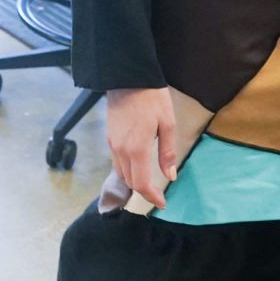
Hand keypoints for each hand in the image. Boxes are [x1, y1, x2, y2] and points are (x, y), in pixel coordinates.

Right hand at [105, 87, 177, 208]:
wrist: (127, 77)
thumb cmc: (151, 98)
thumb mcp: (168, 124)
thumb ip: (167, 153)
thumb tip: (169, 176)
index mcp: (137, 149)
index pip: (141, 183)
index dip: (151, 197)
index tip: (162, 203)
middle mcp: (121, 150)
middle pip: (129, 182)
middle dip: (143, 191)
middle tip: (157, 195)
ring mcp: (112, 144)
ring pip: (121, 173)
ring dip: (133, 182)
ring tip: (148, 184)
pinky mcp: (109, 137)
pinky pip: (116, 161)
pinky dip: (126, 170)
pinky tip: (137, 166)